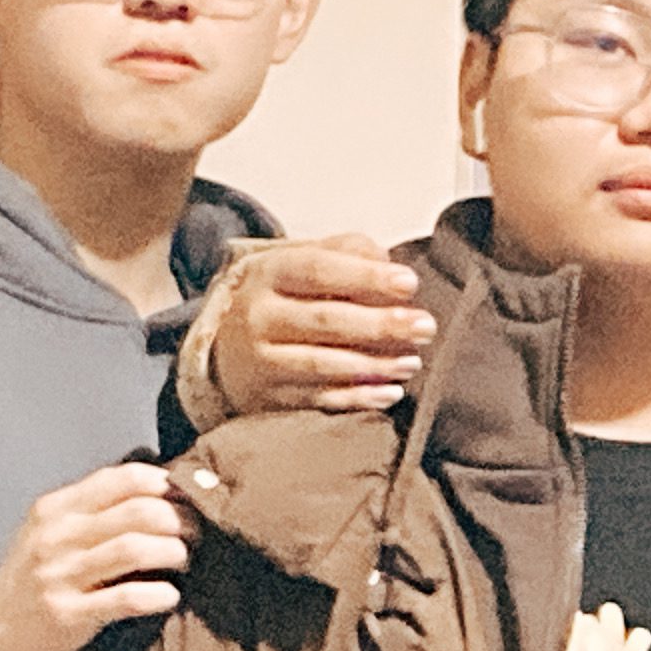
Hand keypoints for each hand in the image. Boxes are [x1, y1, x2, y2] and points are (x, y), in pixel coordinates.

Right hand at [0, 463, 189, 650]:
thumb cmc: (35, 579)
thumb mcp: (51, 532)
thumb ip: (95, 508)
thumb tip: (162, 486)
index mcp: (56, 508)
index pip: (123, 478)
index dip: (167, 485)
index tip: (188, 500)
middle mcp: (56, 536)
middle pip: (139, 511)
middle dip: (181, 520)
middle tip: (197, 534)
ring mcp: (59, 574)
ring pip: (135, 548)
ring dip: (175, 553)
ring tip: (185, 561)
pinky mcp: (66, 613)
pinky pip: (126, 598)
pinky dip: (158, 595)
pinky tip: (170, 596)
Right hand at [214, 237, 430, 416]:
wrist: (225, 341)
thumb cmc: (285, 294)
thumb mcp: (303, 259)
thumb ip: (347, 251)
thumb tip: (385, 261)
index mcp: (269, 272)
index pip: (317, 270)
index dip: (366, 277)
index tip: (410, 283)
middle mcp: (259, 315)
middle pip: (325, 319)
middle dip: (381, 325)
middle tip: (426, 326)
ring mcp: (261, 359)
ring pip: (321, 363)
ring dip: (375, 364)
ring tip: (413, 361)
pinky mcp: (270, 395)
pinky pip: (318, 399)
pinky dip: (358, 398)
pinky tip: (390, 391)